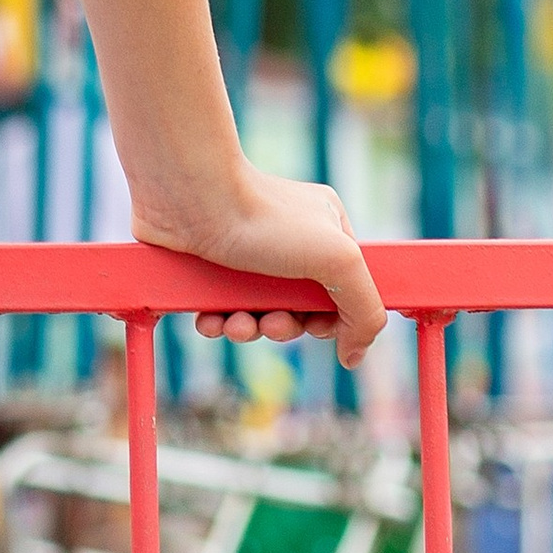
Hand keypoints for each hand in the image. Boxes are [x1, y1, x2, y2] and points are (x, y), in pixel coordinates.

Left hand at [130, 165, 385, 370]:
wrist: (187, 198)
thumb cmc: (264, 219)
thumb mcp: (338, 259)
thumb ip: (364, 309)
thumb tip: (355, 355)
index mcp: (327, 231)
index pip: (343, 289)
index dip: (332, 319)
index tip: (317, 327)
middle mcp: (288, 240)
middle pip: (299, 309)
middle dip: (286, 327)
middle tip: (272, 324)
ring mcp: (247, 254)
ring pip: (259, 314)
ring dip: (250, 330)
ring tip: (237, 325)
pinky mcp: (209, 268)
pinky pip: (222, 311)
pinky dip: (219, 323)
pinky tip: (211, 321)